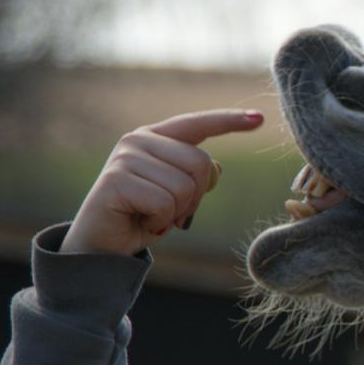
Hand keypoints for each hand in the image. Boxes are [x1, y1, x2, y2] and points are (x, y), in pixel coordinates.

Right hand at [60, 109, 264, 255]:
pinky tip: (142, 221)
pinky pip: (164, 203)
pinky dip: (160, 221)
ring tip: (153, 216)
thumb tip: (215, 168)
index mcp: (156, 137)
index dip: (229, 121)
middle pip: (201, 163)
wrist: (103, 245)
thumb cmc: (144, 216)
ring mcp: (125, 157)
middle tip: (171, 212)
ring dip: (176, 212)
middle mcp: (138, 139)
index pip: (198, 123)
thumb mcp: (178, 194)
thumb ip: (196, 175)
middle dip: (196, 197)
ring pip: (184, 187)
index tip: (260, 118)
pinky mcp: (116, 180)